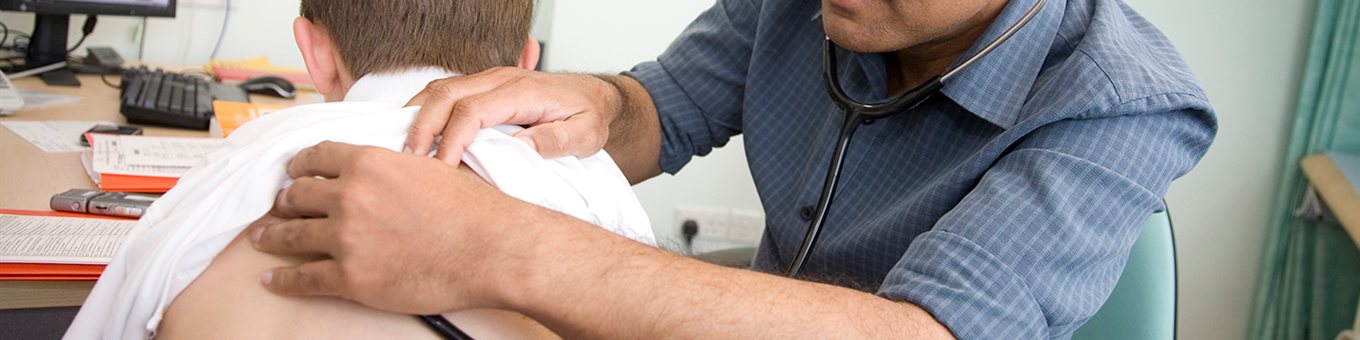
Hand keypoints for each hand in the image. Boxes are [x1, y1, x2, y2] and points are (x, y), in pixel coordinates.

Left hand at [247, 141, 538, 313]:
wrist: (492, 249)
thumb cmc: (473, 211)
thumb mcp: (429, 167)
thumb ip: (394, 166)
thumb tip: (384, 171)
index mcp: (369, 162)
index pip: (315, 156)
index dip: (298, 165)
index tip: (292, 172)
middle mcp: (349, 196)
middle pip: (297, 194)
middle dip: (283, 201)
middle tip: (278, 206)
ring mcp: (345, 238)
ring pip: (291, 234)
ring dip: (271, 236)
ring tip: (262, 238)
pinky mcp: (349, 277)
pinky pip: (303, 278)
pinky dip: (283, 279)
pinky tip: (273, 278)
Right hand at [405, 67, 622, 163]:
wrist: (594, 95)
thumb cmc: (589, 115)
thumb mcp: (585, 134)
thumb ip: (555, 141)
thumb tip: (521, 150)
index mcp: (524, 91)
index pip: (473, 111)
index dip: (452, 140)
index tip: (443, 168)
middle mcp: (501, 79)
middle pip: (446, 94)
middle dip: (422, 128)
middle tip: (412, 163)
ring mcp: (490, 79)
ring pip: (440, 90)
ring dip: (418, 118)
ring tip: (408, 153)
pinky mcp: (484, 86)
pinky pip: (446, 92)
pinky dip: (426, 112)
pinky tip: (418, 136)